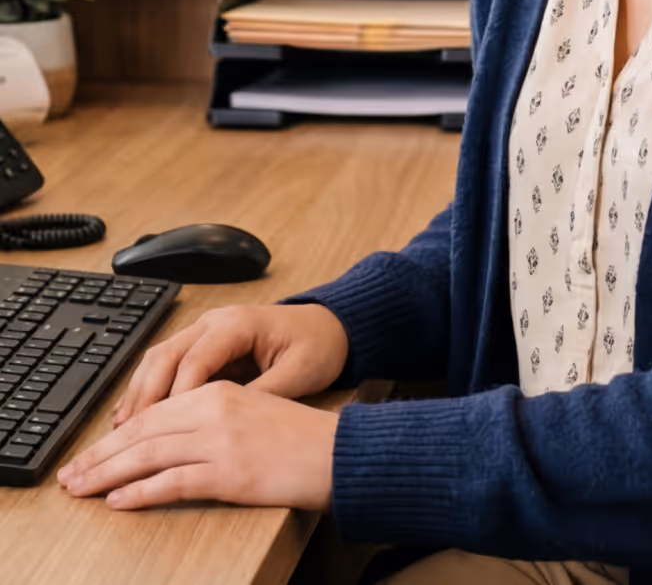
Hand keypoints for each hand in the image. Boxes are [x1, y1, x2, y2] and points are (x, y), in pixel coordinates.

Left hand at [58, 381, 337, 511]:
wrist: (340, 450)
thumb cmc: (301, 437)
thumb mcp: (254, 411)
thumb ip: (214, 416)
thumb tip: (167, 441)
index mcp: (221, 391)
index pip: (154, 412)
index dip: (115, 435)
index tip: (91, 452)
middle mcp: (216, 409)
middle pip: (143, 431)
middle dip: (100, 455)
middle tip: (70, 476)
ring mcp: (221, 441)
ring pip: (148, 455)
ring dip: (107, 474)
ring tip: (81, 490)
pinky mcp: (230, 472)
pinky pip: (173, 482)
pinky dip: (140, 493)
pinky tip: (119, 502)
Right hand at [112, 304, 349, 427]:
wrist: (332, 326)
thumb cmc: (318, 347)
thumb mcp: (298, 374)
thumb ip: (260, 395)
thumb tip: (224, 423)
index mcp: (238, 324)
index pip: (194, 361)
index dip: (175, 399)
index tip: (162, 433)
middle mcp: (216, 321)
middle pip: (166, 356)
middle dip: (144, 396)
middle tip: (126, 436)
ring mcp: (208, 329)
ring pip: (159, 358)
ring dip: (140, 393)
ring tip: (122, 431)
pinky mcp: (206, 343)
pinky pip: (168, 363)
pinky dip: (150, 388)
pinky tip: (135, 416)